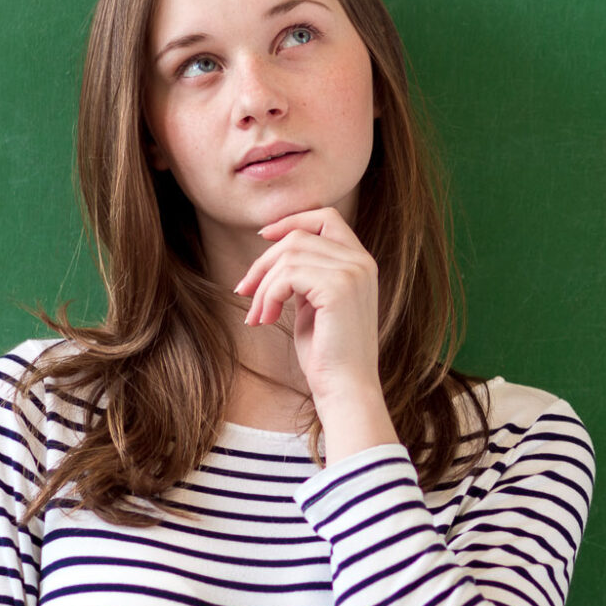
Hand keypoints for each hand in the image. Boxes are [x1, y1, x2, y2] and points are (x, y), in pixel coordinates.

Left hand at [233, 207, 397, 455]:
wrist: (345, 388)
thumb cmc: (327, 353)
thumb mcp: (315, 304)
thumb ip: (306, 275)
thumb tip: (275, 255)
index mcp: (361, 263)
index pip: (326, 217)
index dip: (292, 220)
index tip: (264, 237)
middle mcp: (362, 262)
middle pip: (299, 236)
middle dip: (264, 262)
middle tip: (243, 291)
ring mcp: (353, 273)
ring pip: (290, 254)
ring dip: (264, 284)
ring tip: (257, 315)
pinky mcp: (338, 288)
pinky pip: (288, 275)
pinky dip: (269, 295)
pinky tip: (266, 320)